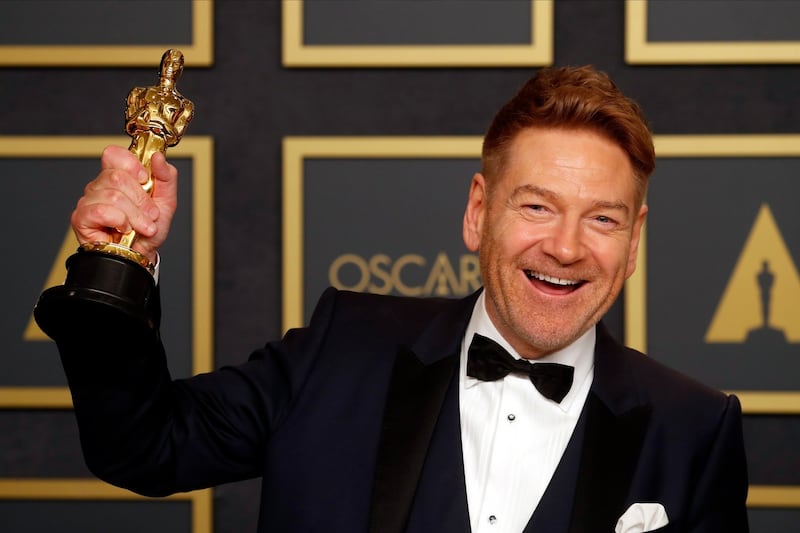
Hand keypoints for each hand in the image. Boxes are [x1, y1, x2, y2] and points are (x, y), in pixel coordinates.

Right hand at [71, 145, 177, 263]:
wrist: (142, 254)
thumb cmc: (150, 229)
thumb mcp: (166, 201)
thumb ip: (166, 177)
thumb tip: (158, 157)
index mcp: (118, 177)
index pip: (113, 154)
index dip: (131, 164)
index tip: (144, 180)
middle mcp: (100, 186)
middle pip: (118, 177)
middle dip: (141, 200)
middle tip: (149, 215)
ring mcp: (89, 201)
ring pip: (113, 196)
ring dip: (135, 215)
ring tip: (140, 227)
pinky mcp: (81, 218)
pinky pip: (101, 211)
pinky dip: (119, 221)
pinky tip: (123, 229)